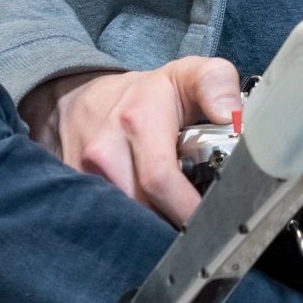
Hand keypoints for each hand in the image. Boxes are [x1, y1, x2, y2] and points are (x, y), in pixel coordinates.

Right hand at [24, 57, 240, 225]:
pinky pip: (104, 221)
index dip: (187, 207)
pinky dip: (130, 228)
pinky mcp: (72, 192)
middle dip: (175, 222)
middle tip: (203, 226)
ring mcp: (82, 175)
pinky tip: (150, 224)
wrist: (77, 98)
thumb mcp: (186, 74)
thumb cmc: (143, 94)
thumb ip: (216, 83)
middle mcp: (104, 151)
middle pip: (143, 208)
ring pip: (123, 221)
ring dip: (153, 229)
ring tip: (179, 224)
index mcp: (138, 121)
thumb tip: (231, 115)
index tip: (212, 219)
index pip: (161, 179)